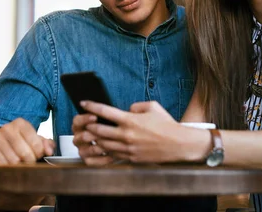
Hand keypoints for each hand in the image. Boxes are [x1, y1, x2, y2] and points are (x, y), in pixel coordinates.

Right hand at [0, 118, 54, 163]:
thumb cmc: (17, 140)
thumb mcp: (32, 138)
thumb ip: (45, 144)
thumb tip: (50, 151)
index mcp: (21, 124)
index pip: (36, 144)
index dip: (39, 154)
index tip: (37, 155)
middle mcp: (8, 128)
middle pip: (25, 154)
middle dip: (29, 162)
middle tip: (28, 162)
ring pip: (13, 161)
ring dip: (18, 166)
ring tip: (18, 163)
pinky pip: (2, 164)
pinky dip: (7, 168)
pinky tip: (8, 164)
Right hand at [73, 113, 113, 165]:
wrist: (115, 141)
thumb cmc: (109, 126)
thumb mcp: (108, 117)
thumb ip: (107, 112)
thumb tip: (119, 108)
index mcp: (79, 125)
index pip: (77, 121)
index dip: (85, 119)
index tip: (95, 117)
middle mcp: (78, 137)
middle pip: (81, 136)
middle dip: (94, 134)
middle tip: (104, 133)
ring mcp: (82, 149)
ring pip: (86, 150)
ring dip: (98, 147)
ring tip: (110, 146)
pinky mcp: (87, 160)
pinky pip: (91, 162)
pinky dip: (102, 160)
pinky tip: (112, 156)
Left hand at [80, 100, 209, 162]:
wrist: (178, 144)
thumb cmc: (166, 124)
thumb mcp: (152, 107)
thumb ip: (136, 106)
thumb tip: (127, 110)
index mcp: (130, 120)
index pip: (104, 111)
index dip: (91, 106)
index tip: (83, 102)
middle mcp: (126, 134)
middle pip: (99, 130)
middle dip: (89, 126)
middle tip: (84, 122)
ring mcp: (128, 148)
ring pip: (103, 144)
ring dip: (95, 139)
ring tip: (91, 135)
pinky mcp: (131, 158)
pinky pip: (113, 154)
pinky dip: (106, 150)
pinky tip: (104, 147)